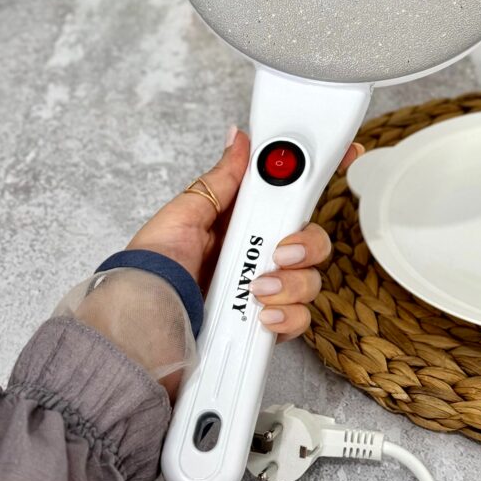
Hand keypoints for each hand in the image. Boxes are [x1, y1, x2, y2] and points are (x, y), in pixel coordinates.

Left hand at [127, 127, 363, 340]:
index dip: (317, 176)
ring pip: (311, 278)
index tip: (345, 154)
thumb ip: (220, 181)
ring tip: (257, 290)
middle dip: (305, 242)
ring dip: (291, 283)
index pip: (286, 195)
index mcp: (236, 223)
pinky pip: (301, 318)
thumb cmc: (145, 280)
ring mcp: (263, 293)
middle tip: (280, 251)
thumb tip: (239, 140)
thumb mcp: (180, 217)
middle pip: (309, 237)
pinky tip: (261, 316)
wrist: (134, 341)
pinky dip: (287, 317)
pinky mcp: (265, 328)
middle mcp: (254, 256)